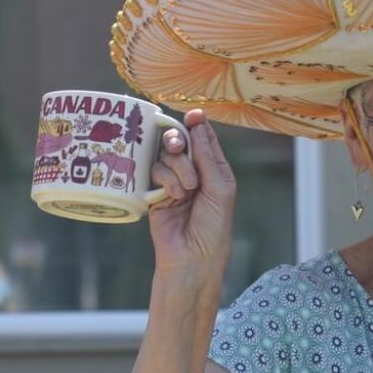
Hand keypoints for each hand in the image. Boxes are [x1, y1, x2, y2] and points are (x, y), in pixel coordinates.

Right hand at [148, 110, 236, 286]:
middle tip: (179, 148)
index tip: (192, 115)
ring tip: (186, 190)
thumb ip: (207, 156)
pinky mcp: (155, 192)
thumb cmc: (214, 226)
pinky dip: (164, 179)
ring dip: (176, 168)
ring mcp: (173, 182)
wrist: (193, 257)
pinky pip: (153, 171)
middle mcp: (194, 172)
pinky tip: (172, 196)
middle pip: (180, 141)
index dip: (197, 124)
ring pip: (166, 155)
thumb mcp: (219, 188)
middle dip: (179, 142)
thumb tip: (197, 122)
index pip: (204, 139)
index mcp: (215, 169)